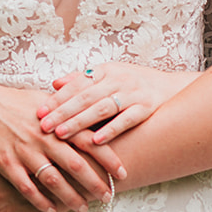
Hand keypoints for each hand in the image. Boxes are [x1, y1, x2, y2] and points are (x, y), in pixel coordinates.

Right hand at [0, 79, 125, 211]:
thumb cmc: (15, 102)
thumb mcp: (45, 100)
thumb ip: (69, 111)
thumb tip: (93, 113)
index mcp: (57, 121)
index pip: (90, 141)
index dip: (109, 158)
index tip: (123, 173)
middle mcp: (44, 137)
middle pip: (76, 164)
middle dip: (95, 183)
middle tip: (108, 197)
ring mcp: (24, 150)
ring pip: (53, 179)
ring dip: (71, 196)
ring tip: (83, 208)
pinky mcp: (5, 162)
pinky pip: (26, 186)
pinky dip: (39, 200)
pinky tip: (50, 210)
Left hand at [38, 64, 194, 142]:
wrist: (172, 88)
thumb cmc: (134, 84)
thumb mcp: (108, 75)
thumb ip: (81, 80)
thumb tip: (54, 83)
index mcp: (104, 71)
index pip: (76, 85)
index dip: (57, 99)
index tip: (38, 112)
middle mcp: (118, 80)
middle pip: (85, 97)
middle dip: (62, 112)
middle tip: (43, 126)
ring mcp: (133, 94)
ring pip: (102, 107)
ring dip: (80, 121)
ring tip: (62, 134)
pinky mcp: (147, 108)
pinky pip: (127, 119)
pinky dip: (111, 129)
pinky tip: (96, 140)